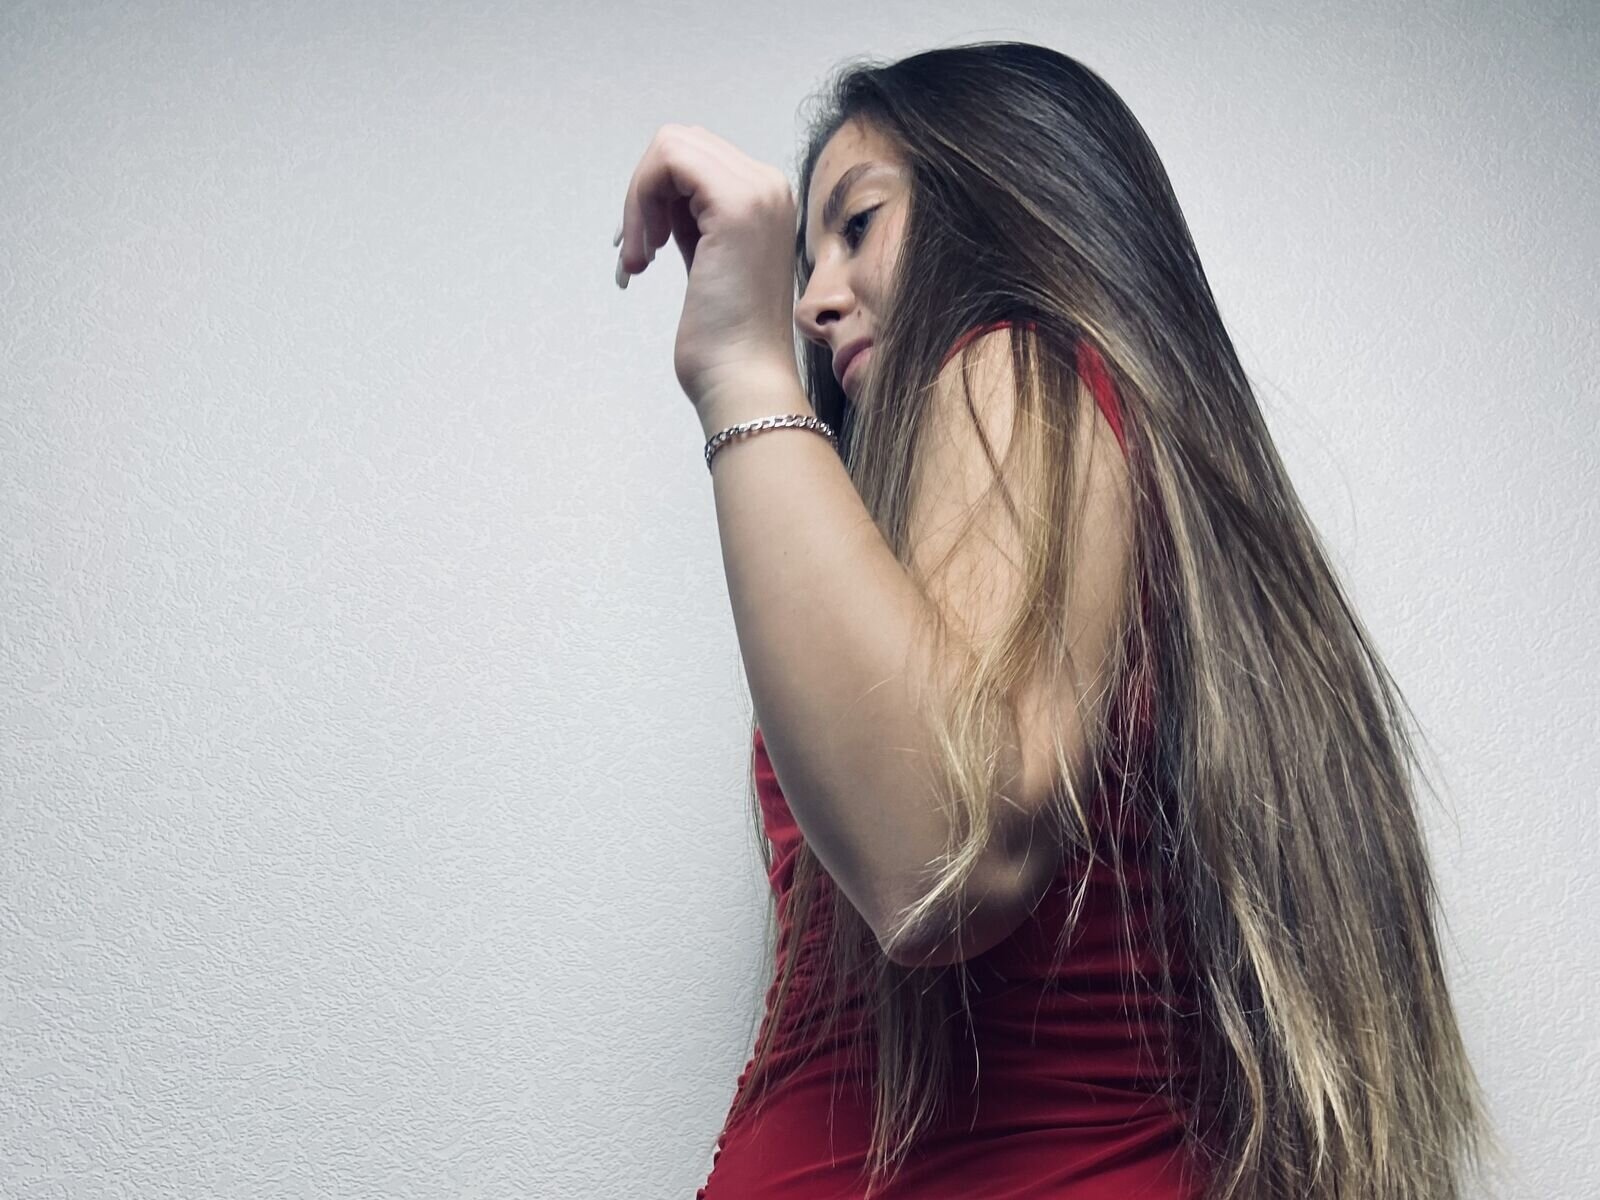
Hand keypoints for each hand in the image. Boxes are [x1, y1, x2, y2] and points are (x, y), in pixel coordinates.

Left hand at [614, 124, 802, 410]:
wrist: (743, 380)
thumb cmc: (725, 341)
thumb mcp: (707, 262)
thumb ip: (693, 221)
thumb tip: (658, 197)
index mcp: (767, 200)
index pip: (696, 158)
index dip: (656, 194)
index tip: (646, 247)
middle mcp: (769, 187)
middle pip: (682, 143)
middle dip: (644, 192)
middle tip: (640, 250)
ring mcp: (757, 192)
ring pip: (671, 147)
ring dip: (639, 200)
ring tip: (640, 256)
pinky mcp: (736, 205)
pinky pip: (667, 162)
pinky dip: (639, 202)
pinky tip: (645, 255)